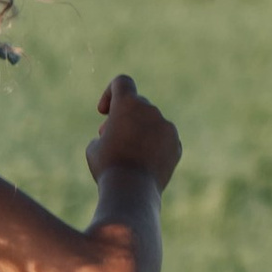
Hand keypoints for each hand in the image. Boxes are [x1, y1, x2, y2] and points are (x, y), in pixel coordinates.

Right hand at [85, 73, 180, 190]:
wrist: (133, 189)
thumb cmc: (108, 166)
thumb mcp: (94, 147)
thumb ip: (106, 133)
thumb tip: (116, 134)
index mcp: (127, 104)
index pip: (122, 82)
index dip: (110, 94)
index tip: (104, 112)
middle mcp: (150, 110)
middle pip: (137, 105)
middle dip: (124, 118)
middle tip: (111, 138)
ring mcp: (166, 126)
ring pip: (151, 122)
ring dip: (139, 131)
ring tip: (128, 154)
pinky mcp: (176, 144)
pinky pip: (163, 139)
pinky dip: (154, 146)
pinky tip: (144, 163)